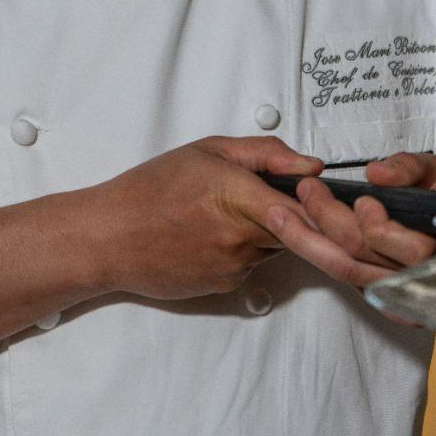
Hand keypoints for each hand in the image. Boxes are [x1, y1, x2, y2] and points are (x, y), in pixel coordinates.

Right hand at [86, 135, 323, 300]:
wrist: (110, 237)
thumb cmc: (151, 189)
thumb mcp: (208, 150)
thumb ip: (266, 154)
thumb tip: (310, 166)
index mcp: (236, 195)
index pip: (304, 208)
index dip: (321, 203)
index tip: (325, 194)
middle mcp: (239, 236)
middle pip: (297, 231)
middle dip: (295, 214)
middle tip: (272, 194)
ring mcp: (234, 266)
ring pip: (276, 247)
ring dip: (269, 231)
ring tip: (230, 211)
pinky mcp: (226, 286)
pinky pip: (253, 264)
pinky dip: (246, 249)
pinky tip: (214, 234)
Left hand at [265, 151, 435, 291]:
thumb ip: (412, 168)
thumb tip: (378, 173)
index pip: (410, 250)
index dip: (380, 226)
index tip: (363, 198)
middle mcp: (420, 279)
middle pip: (364, 257)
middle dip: (329, 221)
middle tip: (308, 190)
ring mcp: (398, 293)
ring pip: (346, 271)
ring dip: (308, 241)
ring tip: (281, 214)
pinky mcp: (382, 296)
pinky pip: (345, 278)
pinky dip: (318, 256)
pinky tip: (297, 237)